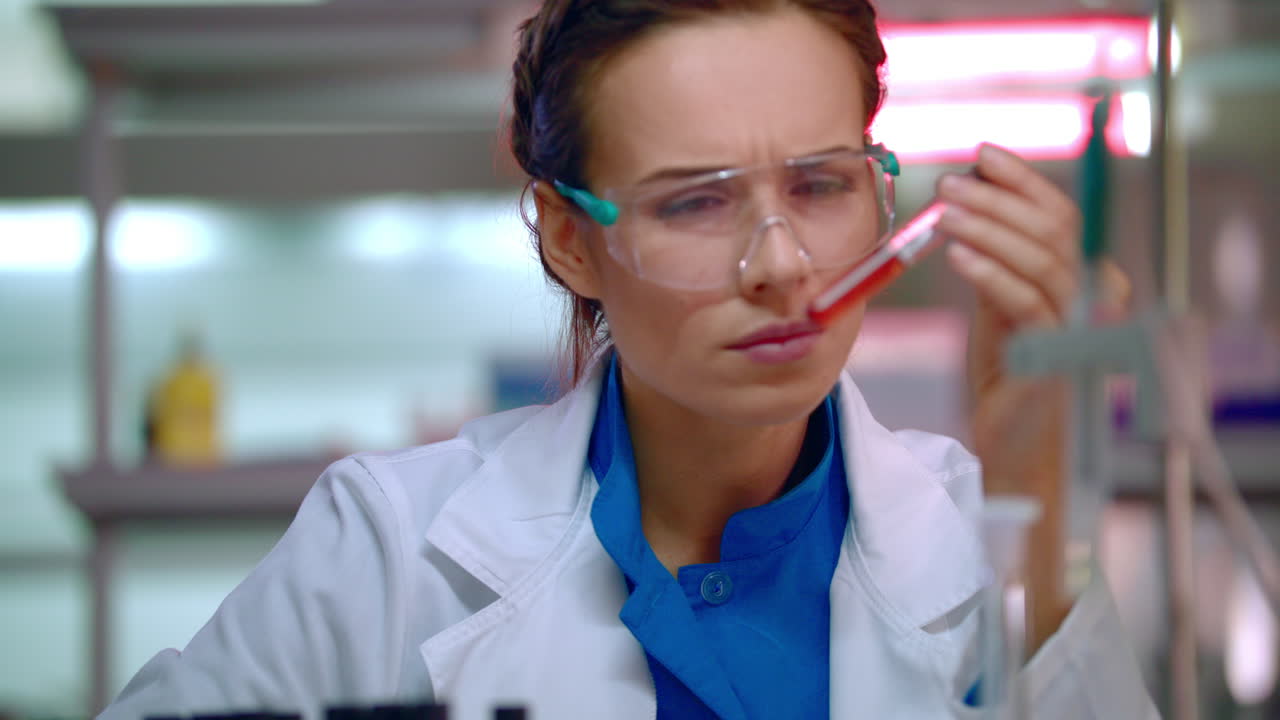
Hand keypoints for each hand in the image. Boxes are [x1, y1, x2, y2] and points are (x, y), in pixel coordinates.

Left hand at [935, 143, 1128, 649]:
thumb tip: (966, 203)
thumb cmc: (1007, 383)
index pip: (1059, 216)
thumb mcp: (998, 315)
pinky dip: (991, 274)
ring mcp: (1077, 331)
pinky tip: (956, 254)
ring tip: (945, 210)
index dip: (1024, 181)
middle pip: (1054, 232)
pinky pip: (1026, 305)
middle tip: (951, 182)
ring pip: (1041, 263)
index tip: (983, 154)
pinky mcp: (1057, 361)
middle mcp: (1085, 301)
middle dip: (1000, 200)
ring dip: (990, 228)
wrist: (1016, 453)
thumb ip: (994, 264)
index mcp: (1073, 283)